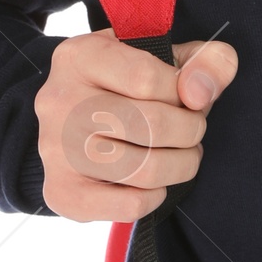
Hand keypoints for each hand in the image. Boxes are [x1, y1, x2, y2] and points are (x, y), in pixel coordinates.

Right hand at [34, 30, 238, 222]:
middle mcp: (58, 101)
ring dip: (182, 165)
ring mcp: (55, 149)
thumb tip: (199, 94)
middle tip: (193, 129)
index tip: (186, 96)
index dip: (182, 91)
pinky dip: (156, 196)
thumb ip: (207, 60)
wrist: (79, 120)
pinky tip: (156, 181)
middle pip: (150, 125)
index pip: (148, 77)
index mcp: (80, 56)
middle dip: (190, 130)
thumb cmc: (133, 84)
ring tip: (184, 154)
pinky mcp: (61, 192)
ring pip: (143, 169)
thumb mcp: (170, 56)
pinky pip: (128, 206)